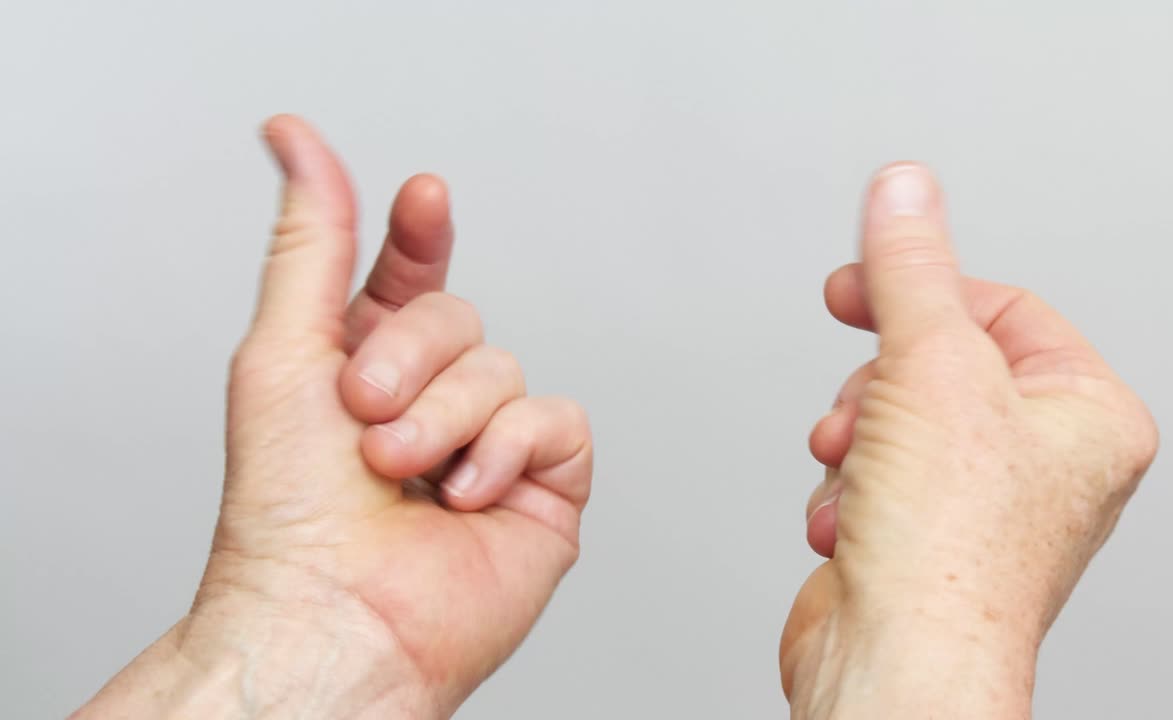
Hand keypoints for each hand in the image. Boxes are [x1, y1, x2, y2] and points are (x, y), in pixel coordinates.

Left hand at [76, 117, 590, 718]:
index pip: (412, 277)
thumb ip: (313, 242)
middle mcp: (434, 403)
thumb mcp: (283, 350)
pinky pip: (558, 421)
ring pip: (504, 367)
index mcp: (371, 367)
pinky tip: (467, 496)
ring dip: (444, 420)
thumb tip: (294, 139)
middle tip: (365, 417)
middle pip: (459, 316)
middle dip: (407, 361)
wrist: (333, 616)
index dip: (420, 234)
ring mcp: (492, 445)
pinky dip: (508, 452)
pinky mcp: (543, 487)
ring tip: (404, 476)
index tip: (423, 198)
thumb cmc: (288, 510)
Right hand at [780, 165, 1156, 717]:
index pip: (998, 306)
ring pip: (888, 418)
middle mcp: (1045, 461)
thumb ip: (910, 267)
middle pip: (932, 363)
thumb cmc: (948, 548)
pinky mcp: (921, 535)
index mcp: (1088, 415)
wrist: (895, 661)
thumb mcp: (930, 364)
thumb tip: (904, 188)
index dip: (920, 291)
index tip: (854, 287)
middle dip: (877, 390)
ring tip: (863, 485)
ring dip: (853, 445)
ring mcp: (980, 503)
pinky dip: (844, 494)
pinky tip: (854, 529)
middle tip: (868, 419)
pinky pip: (867, 474)